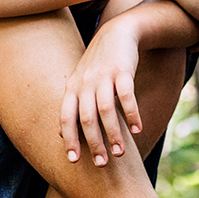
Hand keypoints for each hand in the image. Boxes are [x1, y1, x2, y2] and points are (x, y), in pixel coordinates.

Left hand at [60, 17, 141, 166]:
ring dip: (114, 133)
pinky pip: (127, 96)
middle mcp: (85, 83)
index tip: (73, 161)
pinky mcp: (123, 71)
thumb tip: (60, 134)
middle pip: (86, 118)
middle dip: (94, 143)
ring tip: (120, 152)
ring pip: (106, 110)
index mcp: (72, 88)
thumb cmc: (98, 64)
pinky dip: (132, 114)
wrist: (118, 33)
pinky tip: (138, 129)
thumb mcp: (79, 83)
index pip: (66, 118)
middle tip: (102, 164)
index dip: (69, 139)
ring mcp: (104, 76)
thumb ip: (71, 107)